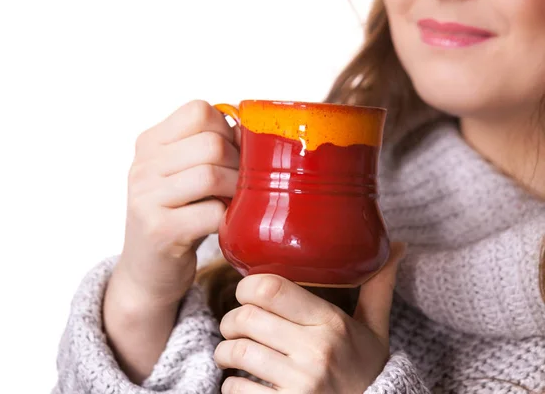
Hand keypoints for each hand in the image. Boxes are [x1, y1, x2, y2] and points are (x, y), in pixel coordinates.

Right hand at [111, 99, 239, 307]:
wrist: (147, 271)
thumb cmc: (177, 217)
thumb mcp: (183, 175)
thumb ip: (209, 150)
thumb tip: (254, 132)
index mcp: (150, 143)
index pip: (198, 111)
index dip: (227, 129)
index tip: (232, 153)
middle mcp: (142, 166)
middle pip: (211, 144)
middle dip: (238, 164)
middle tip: (240, 184)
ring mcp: (146, 198)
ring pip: (211, 174)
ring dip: (235, 190)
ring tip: (235, 202)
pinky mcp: (159, 230)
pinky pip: (211, 212)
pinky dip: (228, 218)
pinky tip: (225, 224)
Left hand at [214, 242, 405, 393]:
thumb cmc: (366, 370)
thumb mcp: (375, 329)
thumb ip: (377, 288)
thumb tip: (400, 246)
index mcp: (331, 323)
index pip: (270, 289)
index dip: (247, 286)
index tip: (246, 292)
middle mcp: (315, 351)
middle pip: (246, 317)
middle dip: (231, 320)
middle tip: (234, 324)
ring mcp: (300, 384)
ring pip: (236, 352)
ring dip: (225, 351)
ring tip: (231, 351)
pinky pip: (236, 388)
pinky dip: (231, 384)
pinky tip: (242, 381)